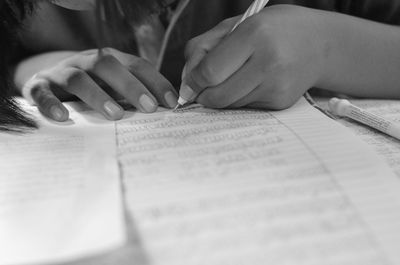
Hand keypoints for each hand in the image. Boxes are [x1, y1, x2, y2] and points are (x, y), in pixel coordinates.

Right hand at [20, 48, 177, 120]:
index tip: (171, 102)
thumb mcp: (114, 88)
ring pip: (78, 78)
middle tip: (149, 107)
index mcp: (110, 60)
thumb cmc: (91, 89)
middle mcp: (86, 61)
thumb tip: (167, 111)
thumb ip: (134, 97)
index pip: (136, 65)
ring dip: (97, 95)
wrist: (47, 83)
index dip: (155, 81)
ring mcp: (62, 72)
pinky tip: (63, 118)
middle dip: (131, 86)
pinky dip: (51, 103)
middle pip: (108, 65)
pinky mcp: (39, 85)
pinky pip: (42, 92)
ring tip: (115, 114)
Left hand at [183, 5, 327, 109]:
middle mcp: (269, 63)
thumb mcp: (237, 24)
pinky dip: (238, 99)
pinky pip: (245, 107)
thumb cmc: (273, 29)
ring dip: (220, 97)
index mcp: (255, 35)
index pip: (210, 71)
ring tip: (231, 78)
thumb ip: (205, 47)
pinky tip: (250, 83)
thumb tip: (187, 82)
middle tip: (202, 87)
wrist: (319, 44)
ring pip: (229, 105)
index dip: (193, 81)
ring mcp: (277, 86)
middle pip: (217, 96)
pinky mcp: (281, 102)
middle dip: (202, 95)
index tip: (189, 83)